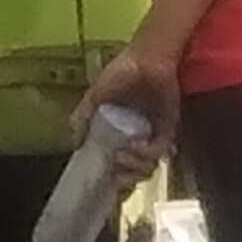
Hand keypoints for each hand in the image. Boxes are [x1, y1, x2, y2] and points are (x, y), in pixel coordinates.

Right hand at [80, 38, 181, 176]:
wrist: (149, 58)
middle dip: (123, 181)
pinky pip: (158, 152)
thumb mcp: (96, 95)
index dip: (109, 179)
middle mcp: (134, 139)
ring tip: (123, 156)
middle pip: (131, 174)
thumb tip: (75, 142)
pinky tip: (137, 146)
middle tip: (115, 174)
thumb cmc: (122, 71)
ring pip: (145, 168)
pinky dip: (146, 154)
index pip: (113, 167)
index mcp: (116, 135)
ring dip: (133, 168)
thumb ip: (82, 117)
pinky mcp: (167, 130)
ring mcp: (150, 136)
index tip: (102, 182)